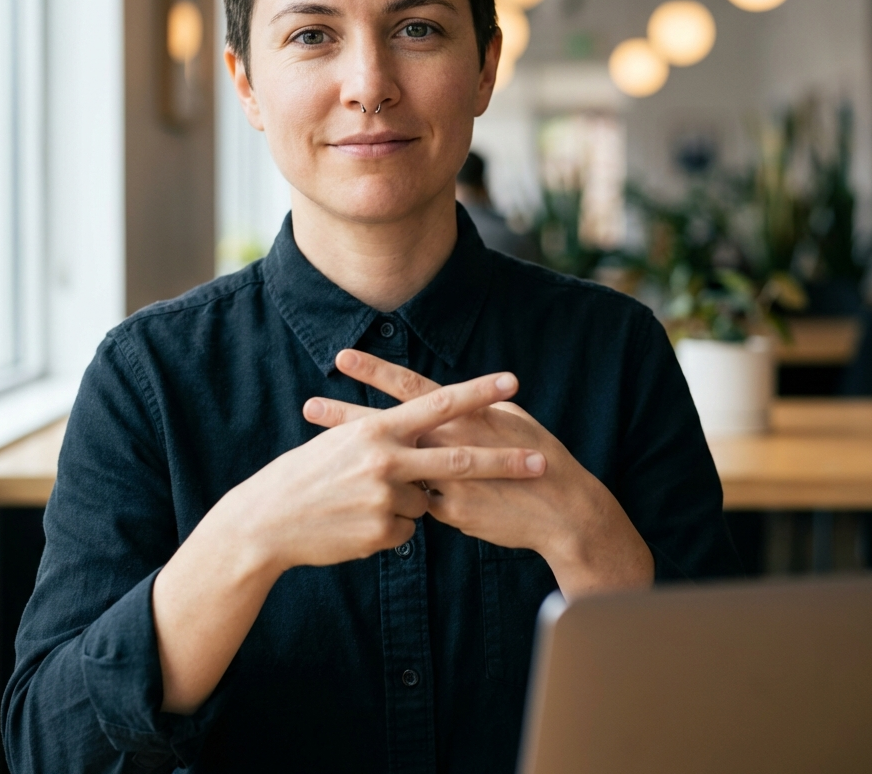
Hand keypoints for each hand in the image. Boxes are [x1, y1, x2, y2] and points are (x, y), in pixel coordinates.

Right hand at [228, 368, 545, 573]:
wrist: (267, 521)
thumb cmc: (305, 475)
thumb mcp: (343, 442)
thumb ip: (384, 436)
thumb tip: (420, 433)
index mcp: (378, 429)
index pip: (438, 404)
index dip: (477, 394)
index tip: (511, 382)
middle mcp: (386, 460)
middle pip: (458, 460)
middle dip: (503, 462)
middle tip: (539, 460)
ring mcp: (385, 498)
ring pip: (426, 501)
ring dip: (407, 501)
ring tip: (362, 501)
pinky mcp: (380, 532)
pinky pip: (406, 529)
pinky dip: (389, 527)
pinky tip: (357, 524)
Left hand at [305, 351, 654, 597]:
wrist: (562, 510)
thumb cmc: (540, 456)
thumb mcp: (508, 421)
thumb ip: (473, 411)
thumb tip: (449, 400)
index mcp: (462, 414)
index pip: (410, 387)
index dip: (375, 371)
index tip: (342, 359)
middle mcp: (448, 442)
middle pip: (386, 428)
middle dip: (345, 417)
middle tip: (310, 406)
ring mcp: (444, 479)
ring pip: (401, 471)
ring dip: (363, 467)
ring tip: (327, 461)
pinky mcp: (449, 512)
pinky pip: (424, 503)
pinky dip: (421, 500)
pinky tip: (429, 502)